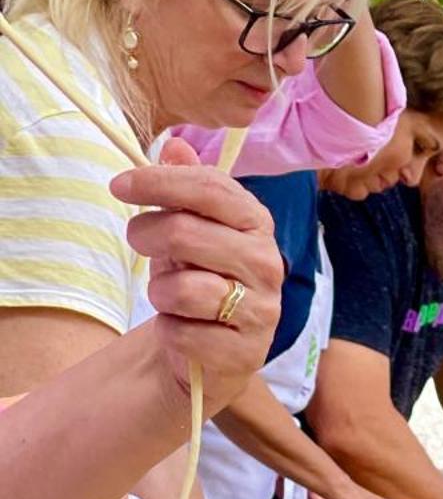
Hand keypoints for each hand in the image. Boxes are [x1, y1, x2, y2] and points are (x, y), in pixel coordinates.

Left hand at [113, 141, 282, 410]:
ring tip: (168, 296)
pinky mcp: (245, 352)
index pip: (209, 188)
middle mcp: (267, 263)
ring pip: (182, 289)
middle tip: (138, 241)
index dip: (158, 182)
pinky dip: (169, 331)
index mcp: (256, 224)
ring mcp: (261, 310)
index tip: (119, 185)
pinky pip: (183, 332)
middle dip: (145, 235)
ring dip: (159, 292)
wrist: (216, 349)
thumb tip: (175, 146)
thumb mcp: (191, 228)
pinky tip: (182, 329)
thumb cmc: (201, 277)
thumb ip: (186, 187)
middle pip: (185, 233)